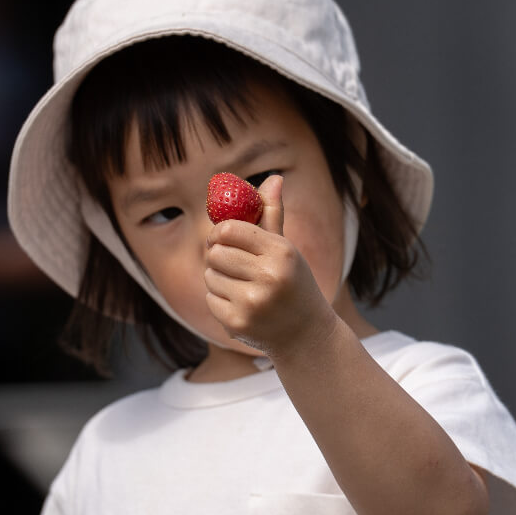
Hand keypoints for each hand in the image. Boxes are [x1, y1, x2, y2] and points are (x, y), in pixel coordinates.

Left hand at [204, 175, 333, 357]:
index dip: (219, 232)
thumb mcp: (287, 250)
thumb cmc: (293, 284)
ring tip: (241, 288)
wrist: (305, 335)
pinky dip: (219, 301)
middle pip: (216, 253)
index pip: (229, 230)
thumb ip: (272, 216)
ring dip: (218, 280)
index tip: (221, 238)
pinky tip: (240, 306)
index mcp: (282, 252)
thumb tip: (273, 179)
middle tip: (233, 266)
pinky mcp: (237, 323)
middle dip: (219, 258)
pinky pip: (210, 300)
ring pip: (210, 276)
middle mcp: (269, 276)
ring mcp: (252, 302)